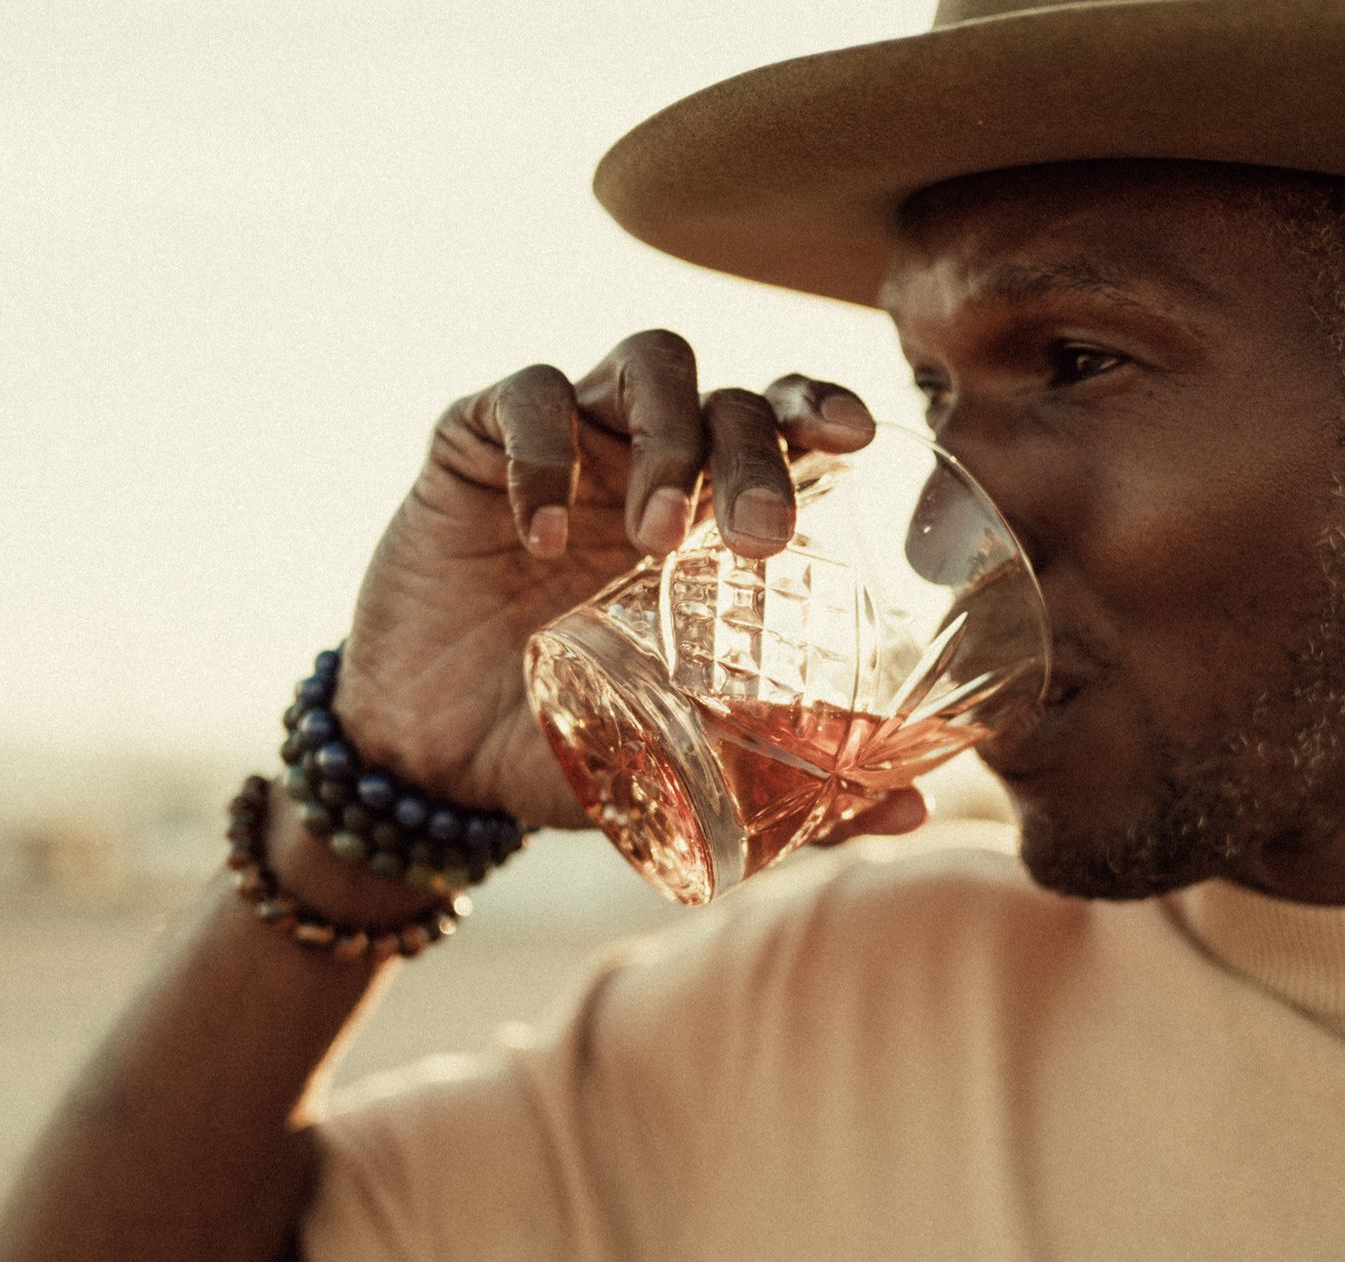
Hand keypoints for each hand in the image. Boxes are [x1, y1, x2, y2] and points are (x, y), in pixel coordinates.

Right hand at [334, 329, 881, 830]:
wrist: (433, 763)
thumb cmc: (569, 742)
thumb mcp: (680, 770)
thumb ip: (791, 790)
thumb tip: (911, 811)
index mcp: (712, 514)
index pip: (787, 421)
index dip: (823, 405)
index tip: (855, 438)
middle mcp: (651, 459)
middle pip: (729, 396)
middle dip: (754, 451)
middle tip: (757, 540)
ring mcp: (571, 442)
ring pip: (645, 366)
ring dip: (666, 437)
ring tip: (652, 538)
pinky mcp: (475, 443)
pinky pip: (522, 399)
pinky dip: (542, 454)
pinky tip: (538, 535)